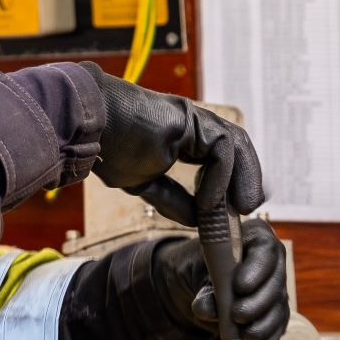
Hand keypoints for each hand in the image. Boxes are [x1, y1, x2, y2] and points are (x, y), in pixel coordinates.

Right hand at [78, 63, 264, 226]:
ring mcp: (194, 120)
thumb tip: (196, 220)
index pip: (219, 159)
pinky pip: (221, 149)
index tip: (234, 211)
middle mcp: (193, 126)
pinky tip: (208, 200)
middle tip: (248, 209)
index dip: (230, 184)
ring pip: (235, 147)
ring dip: (243, 179)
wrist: (91, 126)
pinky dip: (220, 177)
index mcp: (182, 138)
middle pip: (234, 151)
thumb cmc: (108, 147)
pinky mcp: (193, 119)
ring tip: (241, 208)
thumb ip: (171, 198)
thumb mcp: (144, 183)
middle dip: (246, 179)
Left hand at [152, 218, 288, 339]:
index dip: (256, 269)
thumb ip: (204, 290)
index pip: (265, 250)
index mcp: (255, 238)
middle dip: (257, 303)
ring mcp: (277, 287)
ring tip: (244, 336)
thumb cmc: (200, 268)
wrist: (201, 282)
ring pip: (279, 307)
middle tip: (237, 315)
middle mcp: (272, 261)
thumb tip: (209, 309)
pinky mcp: (276, 310)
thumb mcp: (196, 274)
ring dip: (263, 325)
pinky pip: (277, 326)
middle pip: (275, 283)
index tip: (239, 287)